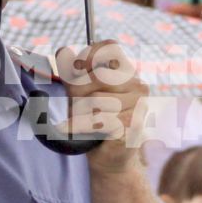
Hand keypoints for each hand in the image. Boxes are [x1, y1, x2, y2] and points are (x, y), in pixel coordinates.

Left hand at [55, 40, 146, 173]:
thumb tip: (63, 51)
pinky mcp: (133, 124)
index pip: (111, 47)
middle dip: (78, 92)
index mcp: (126, 70)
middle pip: (98, 75)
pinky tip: (81, 130)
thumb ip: (71, 71)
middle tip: (75, 105)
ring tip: (83, 120)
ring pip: (96, 100)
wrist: (109, 155)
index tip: (75, 67)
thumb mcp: (78, 91)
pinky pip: (98, 120)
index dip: (89, 54)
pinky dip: (82, 126)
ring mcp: (139, 104)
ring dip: (80, 113)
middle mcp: (137, 84)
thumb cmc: (93, 119)